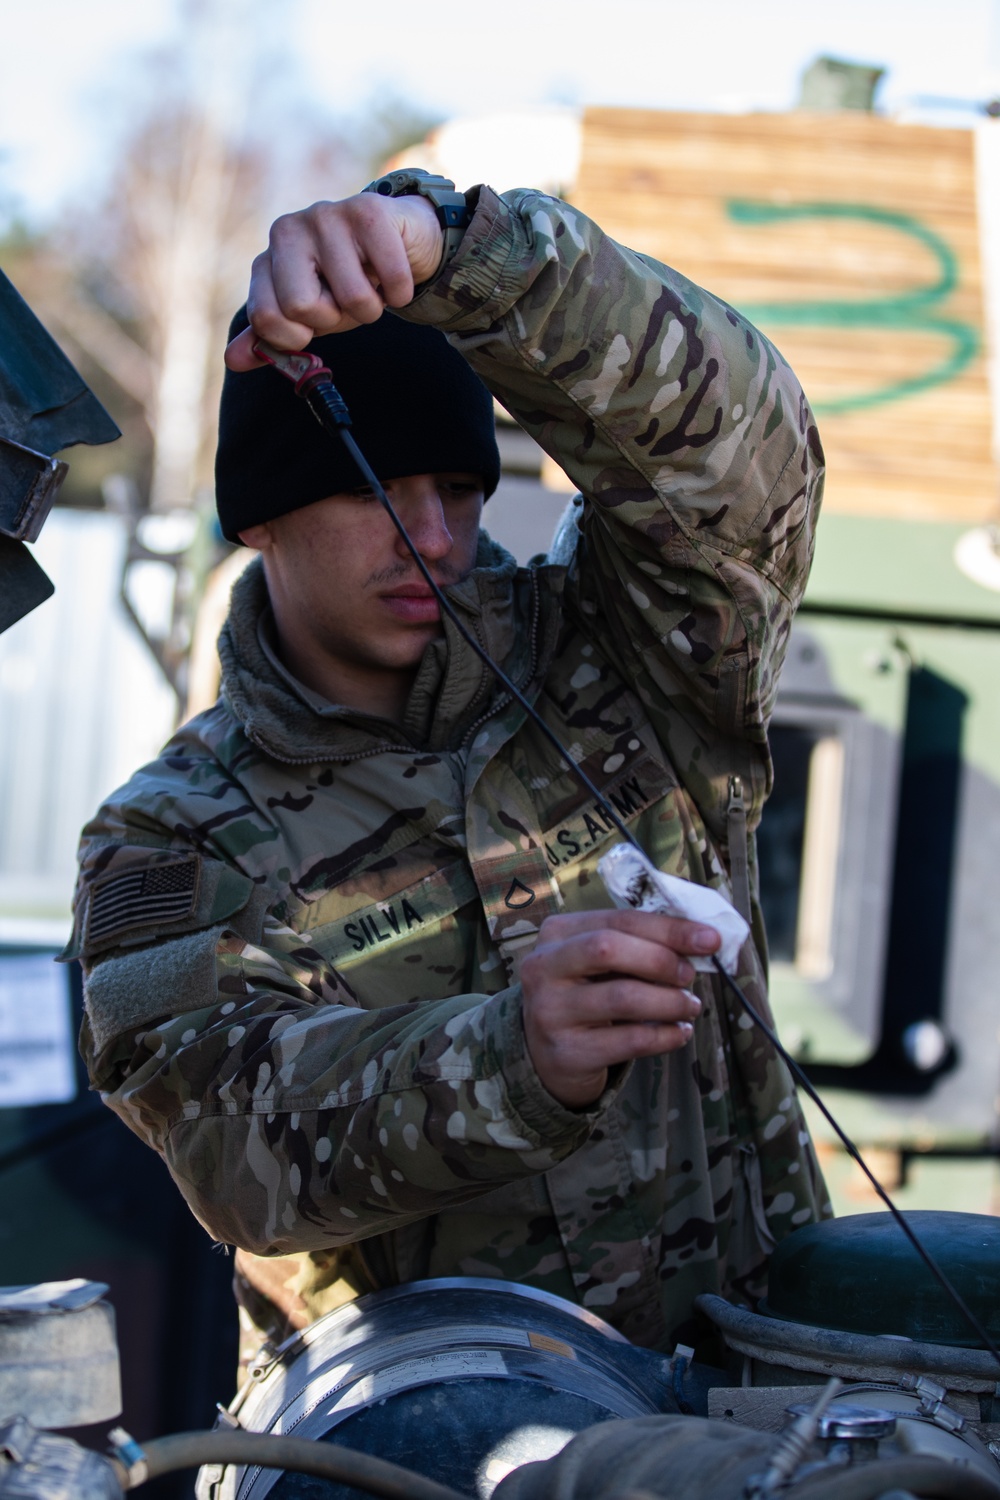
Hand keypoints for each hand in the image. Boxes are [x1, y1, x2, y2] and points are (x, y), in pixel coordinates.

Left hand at [225, 193, 443, 369]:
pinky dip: (399, 292)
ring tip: (371, 283)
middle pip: (301, 307)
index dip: (295, 337)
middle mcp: (288, 231)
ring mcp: (325, 216)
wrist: (397, 240)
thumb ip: (272, 336)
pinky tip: (392, 274)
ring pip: (353, 299)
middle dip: (335, 318)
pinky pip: (390, 281)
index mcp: (268, 259)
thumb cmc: (347, 282)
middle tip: (344, 300)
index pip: (264, 318)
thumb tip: (233, 360)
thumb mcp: (308, 315)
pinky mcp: (367, 211)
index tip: (313, 326)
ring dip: (372, 308)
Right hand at [520, 909, 719, 1109]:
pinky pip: (630, 1041)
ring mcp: (550, 1011)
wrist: (545, 1054)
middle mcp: (543, 968)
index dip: (668, 928)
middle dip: (662, 960)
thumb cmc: (584, 994)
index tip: (709, 939)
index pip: (618, 919)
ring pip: (623, 997)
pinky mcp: (567, 1052)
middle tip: (690, 975)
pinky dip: (665, 1036)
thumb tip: (700, 940)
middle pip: (609, 949)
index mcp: (556, 933)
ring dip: (670, 1001)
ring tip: (690, 1006)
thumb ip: (636, 944)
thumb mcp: (597, 962)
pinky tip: (680, 1032)